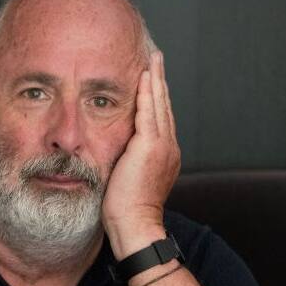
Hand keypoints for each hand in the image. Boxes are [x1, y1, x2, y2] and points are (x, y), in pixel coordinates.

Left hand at [102, 51, 181, 259]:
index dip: (157, 98)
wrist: (136, 226)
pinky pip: (149, 112)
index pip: (160, 119)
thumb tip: (117, 158)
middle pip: (164, 106)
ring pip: (160, 104)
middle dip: (160, 81)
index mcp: (164, 156)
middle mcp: (168, 148)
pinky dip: (147, 92)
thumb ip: (128, 165)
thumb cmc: (127, 214)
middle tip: (156, 59)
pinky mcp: (150, 146)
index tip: (152, 80)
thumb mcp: (129, 183)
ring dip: (155, 79)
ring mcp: (162, 146)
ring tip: (153, 59)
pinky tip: (144, 75)